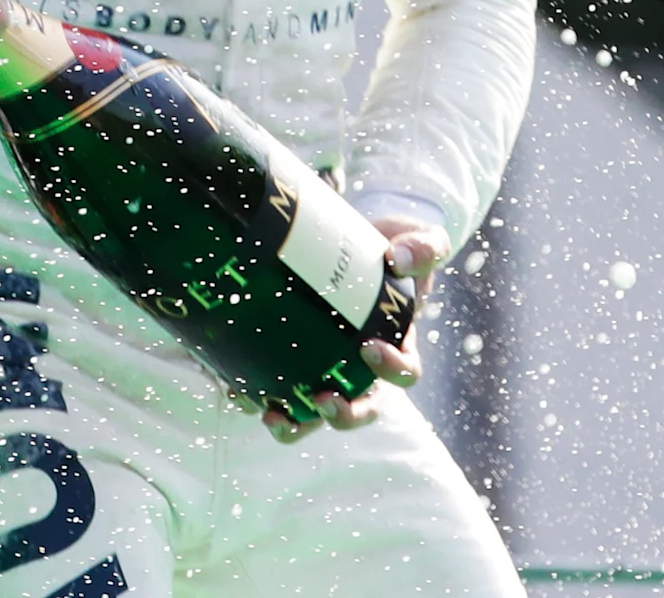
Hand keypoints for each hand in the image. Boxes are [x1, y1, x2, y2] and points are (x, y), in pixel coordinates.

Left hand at [263, 218, 447, 442]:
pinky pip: (280, 389)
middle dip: (345, 414)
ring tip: (275, 417)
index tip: (368, 349)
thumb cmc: (397, 248)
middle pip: (362, 408)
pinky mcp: (295, 360)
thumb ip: (425, 249)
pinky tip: (238, 391)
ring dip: (298, 423)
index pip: (403, 373)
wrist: (360, 240)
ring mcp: (329, 366)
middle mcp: (364, 366)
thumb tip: (400, 258)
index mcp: (398, 344)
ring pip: (317, 411)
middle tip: (324, 401)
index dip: (390, 369)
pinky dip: (258, 396)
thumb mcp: (422, 242)